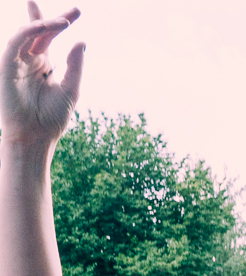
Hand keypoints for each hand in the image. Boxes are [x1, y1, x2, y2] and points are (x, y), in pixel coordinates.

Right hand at [0, 2, 83, 144]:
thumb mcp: (70, 89)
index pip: (49, 37)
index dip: (60, 22)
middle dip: (53, 18)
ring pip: (26, 34)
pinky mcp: (5, 67)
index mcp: (44, 65)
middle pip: (39, 31)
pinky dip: (27, 33)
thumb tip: (81, 41)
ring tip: (64, 22)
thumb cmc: (52, 117)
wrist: (35, 136)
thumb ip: (74, 65)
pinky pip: (14, 44)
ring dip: (43, 25)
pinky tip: (41, 27)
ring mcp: (16, 62)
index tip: (77, 11)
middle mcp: (29, 60)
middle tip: (76, 10)